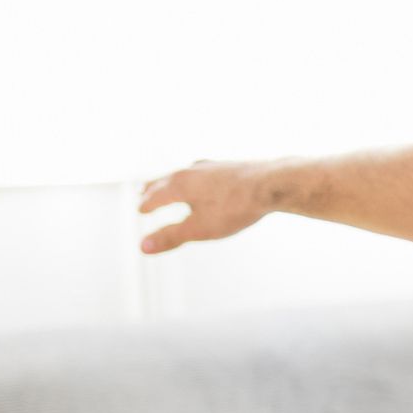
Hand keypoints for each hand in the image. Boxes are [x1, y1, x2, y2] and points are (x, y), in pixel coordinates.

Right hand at [137, 161, 273, 253]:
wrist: (273, 184)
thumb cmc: (235, 208)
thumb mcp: (200, 229)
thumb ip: (171, 237)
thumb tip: (142, 247)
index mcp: (178, 185)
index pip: (155, 196)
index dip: (146, 205)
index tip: (140, 210)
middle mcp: (191, 170)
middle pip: (165, 179)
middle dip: (153, 188)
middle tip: (143, 192)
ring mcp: (211, 165)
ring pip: (185, 172)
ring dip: (173, 179)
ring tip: (170, 182)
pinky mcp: (230, 165)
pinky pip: (206, 170)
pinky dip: (196, 176)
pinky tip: (207, 176)